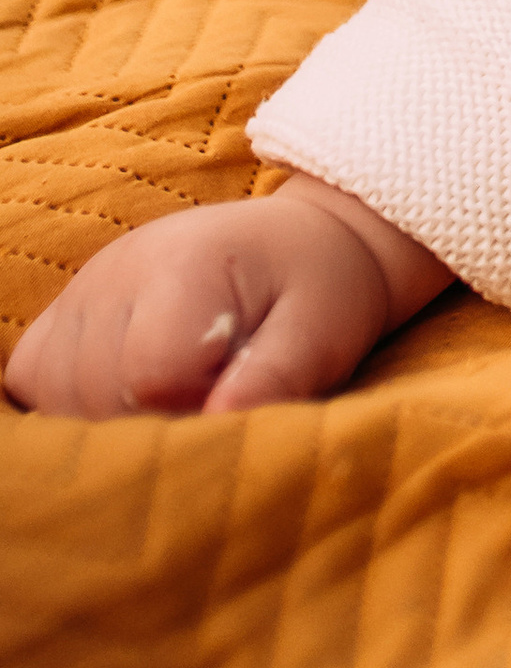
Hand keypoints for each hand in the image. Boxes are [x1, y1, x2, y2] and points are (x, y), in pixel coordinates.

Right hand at [3, 175, 451, 419]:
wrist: (304, 243)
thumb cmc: (318, 292)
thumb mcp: (321, 334)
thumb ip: (276, 378)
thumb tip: (220, 424)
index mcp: (185, 268)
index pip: (149, 375)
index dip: (191, 411)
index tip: (234, 399)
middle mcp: (118, 270)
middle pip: (94, 392)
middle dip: (148, 421)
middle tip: (210, 398)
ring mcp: (86, 286)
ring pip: (53, 390)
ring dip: (104, 415)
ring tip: (173, 394)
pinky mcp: (70, 306)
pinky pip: (31, 370)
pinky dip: (62, 398)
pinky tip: (119, 395)